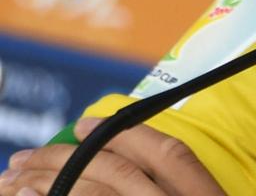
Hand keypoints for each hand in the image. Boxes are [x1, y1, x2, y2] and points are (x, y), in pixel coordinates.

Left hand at [0, 119, 223, 195]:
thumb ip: (183, 186)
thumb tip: (128, 160)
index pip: (171, 153)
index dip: (127, 132)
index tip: (83, 123)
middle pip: (119, 173)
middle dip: (64, 161)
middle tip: (22, 159)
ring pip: (93, 195)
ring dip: (48, 185)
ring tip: (15, 183)